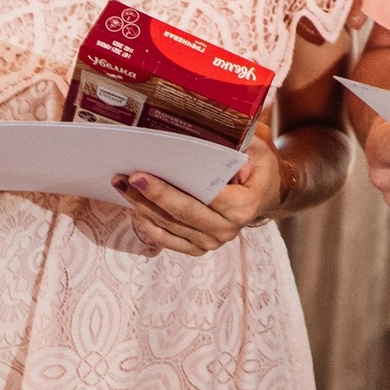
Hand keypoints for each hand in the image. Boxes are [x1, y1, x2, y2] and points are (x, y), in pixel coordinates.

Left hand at [111, 140, 280, 256]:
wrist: (266, 192)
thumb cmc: (258, 165)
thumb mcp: (257, 147)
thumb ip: (238, 145)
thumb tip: (206, 141)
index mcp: (243, 205)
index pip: (202, 197)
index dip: (168, 188)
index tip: (142, 174)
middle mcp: (228, 229)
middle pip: (181, 214)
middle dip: (150, 196)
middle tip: (125, 178)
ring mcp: (212, 242)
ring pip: (170, 226)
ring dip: (142, 207)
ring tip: (122, 186)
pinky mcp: (199, 248)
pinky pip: (168, 240)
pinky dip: (149, 225)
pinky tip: (135, 207)